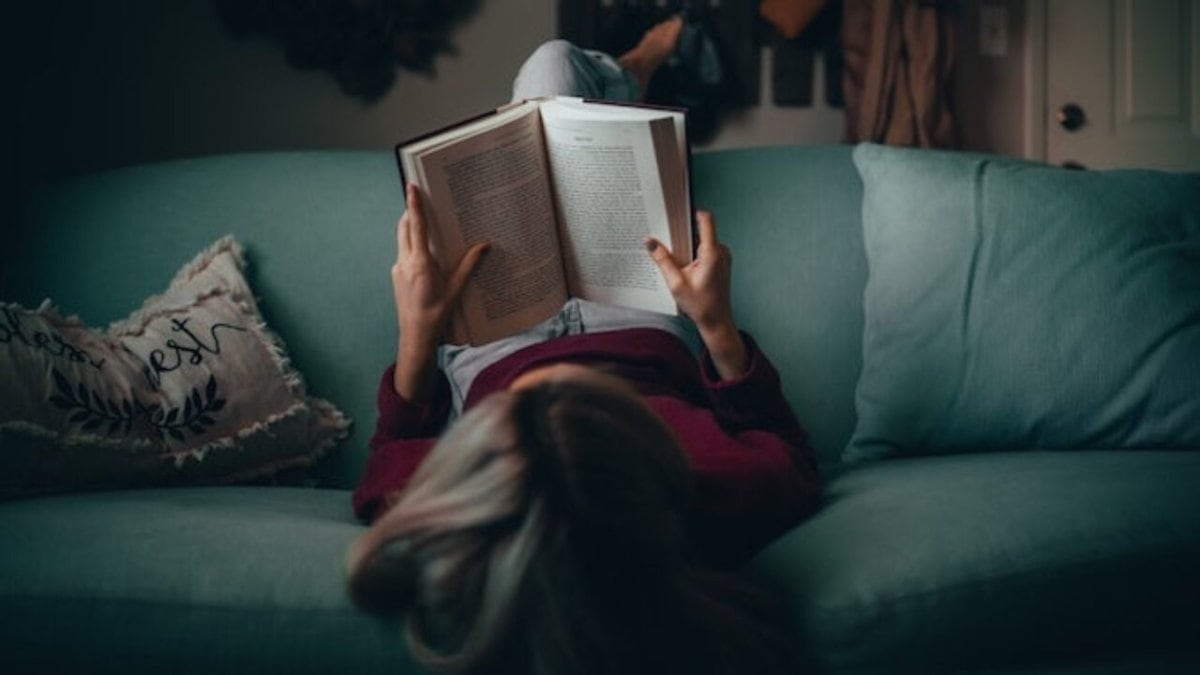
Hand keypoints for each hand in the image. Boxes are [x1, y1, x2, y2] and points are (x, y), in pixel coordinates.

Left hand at [392, 184, 487, 399]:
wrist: (415, 337)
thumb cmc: (436, 316)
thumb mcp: (456, 290)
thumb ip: (468, 265)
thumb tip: (484, 246)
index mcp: (420, 264)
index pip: (416, 226)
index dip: (414, 205)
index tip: (411, 187)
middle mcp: (405, 263)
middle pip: (404, 228)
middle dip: (412, 212)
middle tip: (421, 199)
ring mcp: (398, 269)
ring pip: (402, 240)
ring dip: (411, 228)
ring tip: (426, 223)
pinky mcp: (397, 276)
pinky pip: (404, 253)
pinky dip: (412, 245)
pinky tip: (427, 252)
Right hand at [646, 210, 747, 378]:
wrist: (716, 321)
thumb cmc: (700, 305)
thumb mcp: (676, 283)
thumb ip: (662, 260)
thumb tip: (649, 242)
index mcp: (712, 253)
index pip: (706, 220)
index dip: (692, 212)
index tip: (677, 210)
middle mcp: (721, 252)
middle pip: (700, 230)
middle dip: (683, 232)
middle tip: (666, 237)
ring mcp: (723, 257)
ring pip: (702, 240)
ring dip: (687, 245)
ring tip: (673, 256)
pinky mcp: (721, 263)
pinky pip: (705, 250)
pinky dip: (692, 253)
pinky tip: (682, 265)